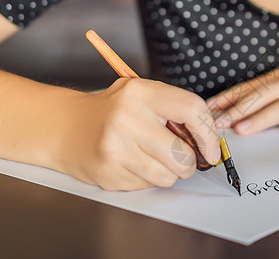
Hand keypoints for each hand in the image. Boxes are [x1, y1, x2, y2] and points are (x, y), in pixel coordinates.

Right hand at [50, 78, 220, 190]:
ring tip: (152, 158)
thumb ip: (174, 111)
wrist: (67, 128)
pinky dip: (148, 179)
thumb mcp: (141, 96)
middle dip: (189, 163)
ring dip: (168, 173)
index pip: (192, 109)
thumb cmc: (112, 112)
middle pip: (183, 154)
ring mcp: (116, 147)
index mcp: (140, 92)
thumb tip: (209, 141)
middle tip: (179, 157)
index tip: (211, 149)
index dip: (209, 134)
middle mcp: (127, 118)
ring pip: (168, 176)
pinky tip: (133, 163)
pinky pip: (148, 185)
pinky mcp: (110, 171)